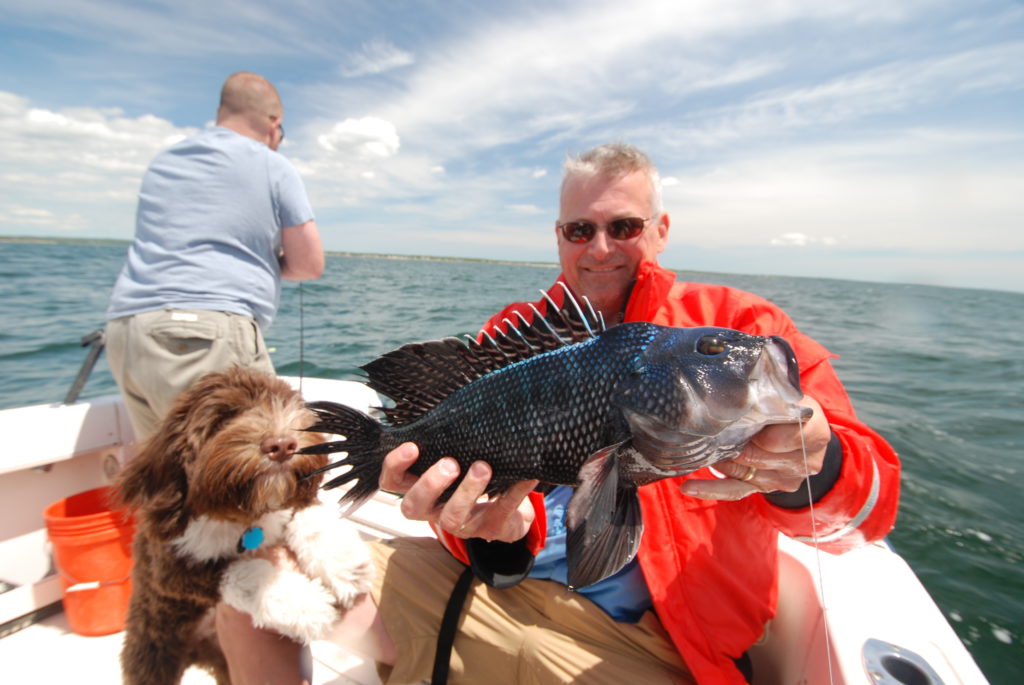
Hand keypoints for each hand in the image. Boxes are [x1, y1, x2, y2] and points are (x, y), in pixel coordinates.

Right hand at [380, 442, 538, 542]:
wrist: (508, 514)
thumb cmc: (473, 478)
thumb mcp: (457, 459)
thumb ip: (449, 441)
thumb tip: (456, 403)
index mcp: (422, 490)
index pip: (393, 483)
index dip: (395, 467)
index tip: (411, 446)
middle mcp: (435, 510)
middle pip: (414, 506)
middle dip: (429, 484)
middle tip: (450, 463)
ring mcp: (463, 524)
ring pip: (452, 517)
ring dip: (467, 490)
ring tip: (483, 466)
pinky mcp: (492, 528)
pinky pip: (501, 511)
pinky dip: (514, 493)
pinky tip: (526, 475)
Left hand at [680, 396, 830, 500]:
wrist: (803, 434)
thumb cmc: (790, 406)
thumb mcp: (789, 394)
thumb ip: (771, 390)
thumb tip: (733, 373)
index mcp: (815, 433)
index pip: (787, 436)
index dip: (763, 428)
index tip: (746, 416)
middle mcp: (804, 462)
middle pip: (760, 456)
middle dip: (734, 443)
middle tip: (712, 428)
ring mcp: (785, 479)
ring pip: (743, 473)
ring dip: (720, 461)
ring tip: (700, 446)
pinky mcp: (765, 489)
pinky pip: (736, 492)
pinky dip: (710, 490)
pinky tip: (690, 487)